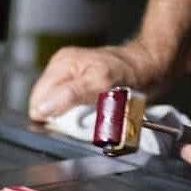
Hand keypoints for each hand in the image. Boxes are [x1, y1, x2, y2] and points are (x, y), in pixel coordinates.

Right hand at [26, 43, 170, 121]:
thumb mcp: (100, 81)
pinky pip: (73, 111)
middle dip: (61, 120)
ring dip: (73, 121)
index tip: (69, 126)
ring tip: (93, 117)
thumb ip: (70, 94)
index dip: (49, 117)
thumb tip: (41, 109)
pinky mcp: (82, 89)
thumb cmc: (131, 71)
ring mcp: (72, 79)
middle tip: (85, 122)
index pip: (38, 100)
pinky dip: (82, 119)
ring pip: (59, 111)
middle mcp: (63, 70)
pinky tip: (95, 115)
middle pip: (46, 106)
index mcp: (61, 64)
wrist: (153, 66)